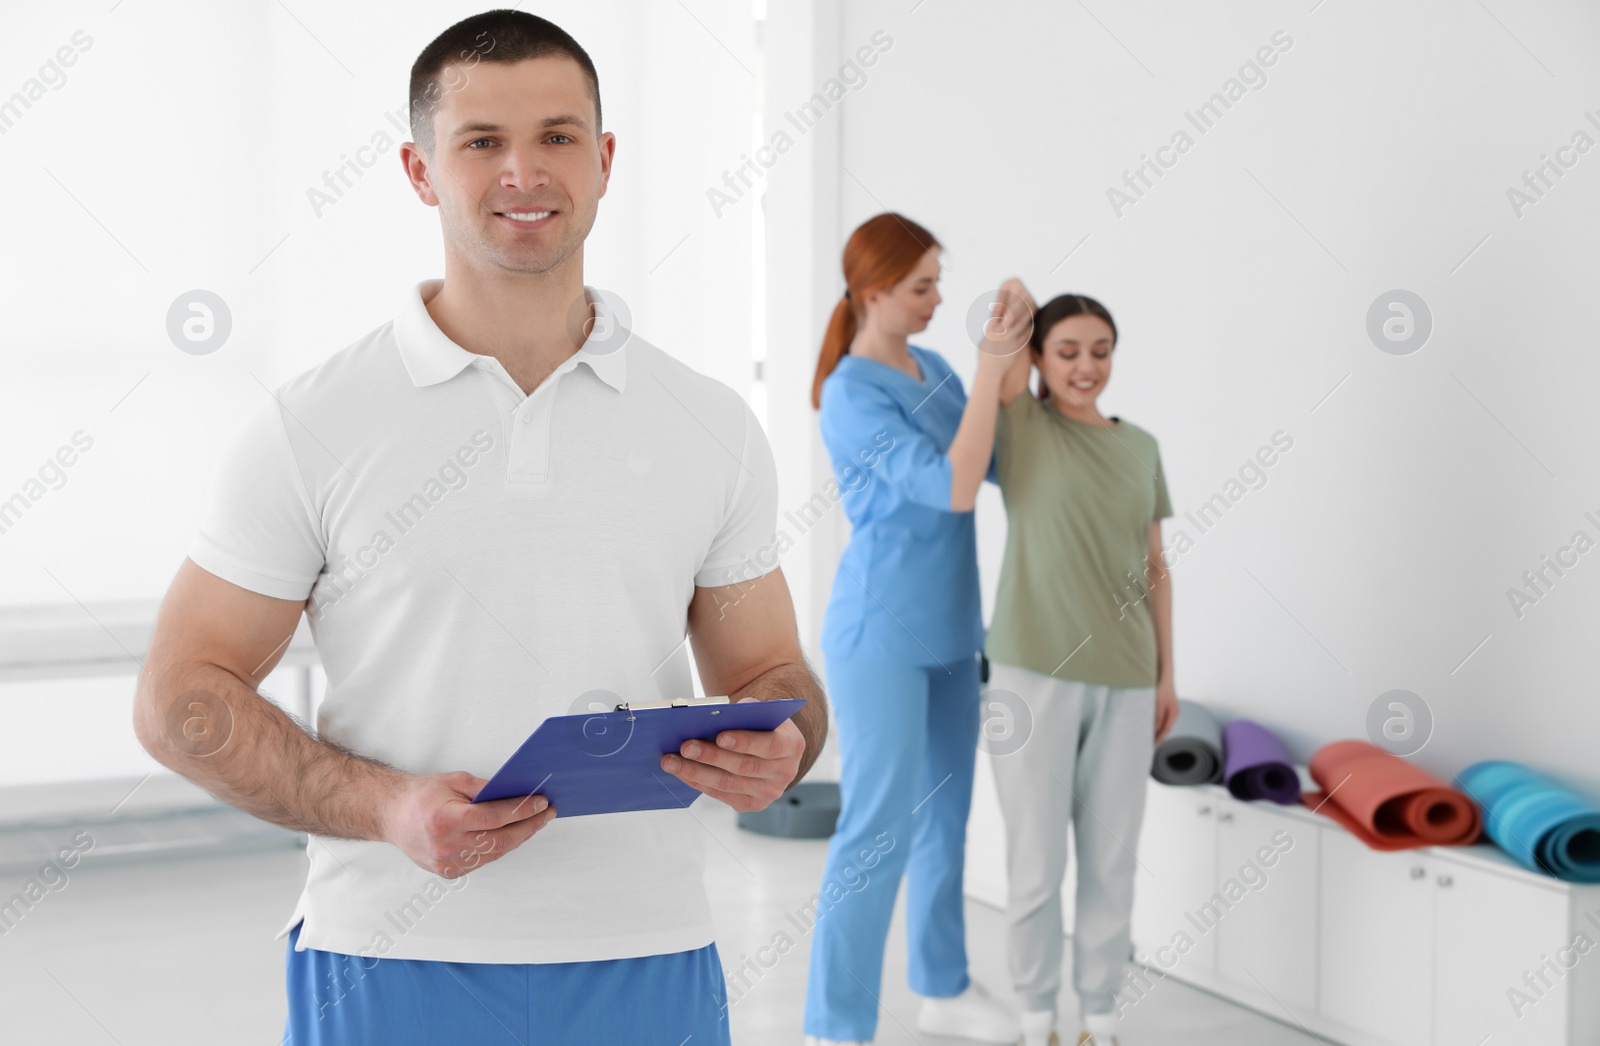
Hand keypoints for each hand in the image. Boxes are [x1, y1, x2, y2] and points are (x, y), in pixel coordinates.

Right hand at [382, 771, 556, 878]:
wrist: (393, 816)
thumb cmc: (422, 795)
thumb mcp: (455, 781)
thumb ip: (487, 789)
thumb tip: (519, 794)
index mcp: (446, 820)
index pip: (495, 817)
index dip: (522, 810)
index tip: (542, 803)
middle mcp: (446, 846)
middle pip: (500, 840)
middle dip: (529, 826)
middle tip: (547, 814)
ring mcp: (447, 863)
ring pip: (495, 853)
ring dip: (518, 838)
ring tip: (535, 823)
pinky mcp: (448, 872)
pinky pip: (483, 861)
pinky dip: (500, 848)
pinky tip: (513, 835)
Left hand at [660, 697, 805, 811]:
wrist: (773, 745)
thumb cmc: (762, 724)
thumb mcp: (759, 711)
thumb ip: (743, 712)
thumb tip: (710, 718)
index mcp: (791, 745)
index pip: (768, 745)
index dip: (744, 742)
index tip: (719, 736)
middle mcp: (784, 772)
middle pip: (743, 767)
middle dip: (710, 756)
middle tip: (685, 747)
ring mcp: (769, 792)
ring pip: (727, 784)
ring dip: (696, 773)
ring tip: (672, 762)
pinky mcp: (752, 804)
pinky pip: (721, 795)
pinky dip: (699, 783)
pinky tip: (682, 773)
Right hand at [977, 277, 1036, 364]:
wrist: (991, 371)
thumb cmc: (986, 356)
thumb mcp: (985, 340)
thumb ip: (991, 328)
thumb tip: (996, 318)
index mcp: (990, 328)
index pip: (998, 309)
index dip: (1005, 299)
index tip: (1010, 291)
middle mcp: (1000, 332)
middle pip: (1013, 313)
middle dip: (1021, 303)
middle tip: (1027, 295)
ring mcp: (1009, 339)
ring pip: (1022, 322)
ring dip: (1028, 313)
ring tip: (1032, 307)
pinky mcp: (1017, 346)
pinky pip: (1026, 333)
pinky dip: (1029, 326)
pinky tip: (1031, 323)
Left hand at [1154, 678, 1178, 744]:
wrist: (1163, 674)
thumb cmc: (1162, 687)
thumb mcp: (1159, 703)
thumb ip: (1158, 717)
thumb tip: (1156, 729)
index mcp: (1174, 713)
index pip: (1166, 730)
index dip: (1159, 738)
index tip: (1152, 745)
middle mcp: (1172, 712)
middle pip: (1165, 728)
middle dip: (1157, 735)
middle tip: (1149, 743)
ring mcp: (1169, 708)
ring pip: (1162, 722)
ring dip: (1155, 729)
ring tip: (1147, 735)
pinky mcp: (1164, 704)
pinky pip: (1160, 717)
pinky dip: (1155, 722)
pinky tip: (1148, 723)